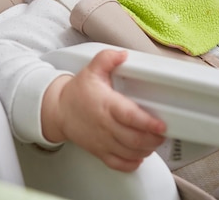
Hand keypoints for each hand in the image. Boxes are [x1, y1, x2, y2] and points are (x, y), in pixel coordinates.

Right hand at [41, 49, 166, 171]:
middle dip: (153, 139)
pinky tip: (139, 156)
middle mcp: (105, 125)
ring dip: (146, 150)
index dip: (148, 123)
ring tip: (153, 142)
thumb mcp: (91, 70)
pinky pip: (118, 164)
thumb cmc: (76, 93)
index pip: (130, 117)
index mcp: (106, 105)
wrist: (57, 111)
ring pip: (129, 153)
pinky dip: (131, 164)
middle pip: (134, 139)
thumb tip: (122, 54)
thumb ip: (107, 58)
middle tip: (162, 133)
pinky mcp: (99, 151)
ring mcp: (102, 141)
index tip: (160, 125)